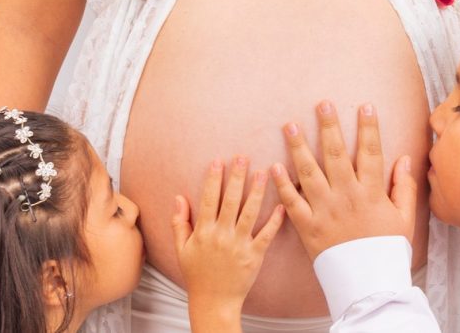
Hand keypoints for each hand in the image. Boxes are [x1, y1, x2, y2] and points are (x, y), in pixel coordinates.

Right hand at [171, 156, 284, 330]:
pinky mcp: (255, 255)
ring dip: (257, 192)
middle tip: (243, 157)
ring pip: (249, 213)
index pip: (209, 199)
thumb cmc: (197, 274)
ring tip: (264, 172)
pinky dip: (275, 220)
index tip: (219, 161)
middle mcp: (221, 235)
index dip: (214, 179)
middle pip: (230, 201)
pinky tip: (281, 204)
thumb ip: (179, 222)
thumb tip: (178, 198)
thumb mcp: (181, 249)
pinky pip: (266, 234)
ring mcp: (239, 245)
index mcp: (203, 232)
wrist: (213, 301)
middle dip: (237, 177)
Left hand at [271, 100, 416, 260]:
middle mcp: (346, 196)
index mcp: (370, 192)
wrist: (368, 283)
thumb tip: (404, 159)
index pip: (370, 152)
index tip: (364, 105)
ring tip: (290, 125)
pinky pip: (292, 202)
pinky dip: (281, 184)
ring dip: (298, 146)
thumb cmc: (387, 250)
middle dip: (329, 126)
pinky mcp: (307, 226)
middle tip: (322, 103)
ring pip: (309, 172)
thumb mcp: (404, 218)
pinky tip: (273, 165)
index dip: (368, 127)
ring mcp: (325, 210)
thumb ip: (404, 187)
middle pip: (335, 154)